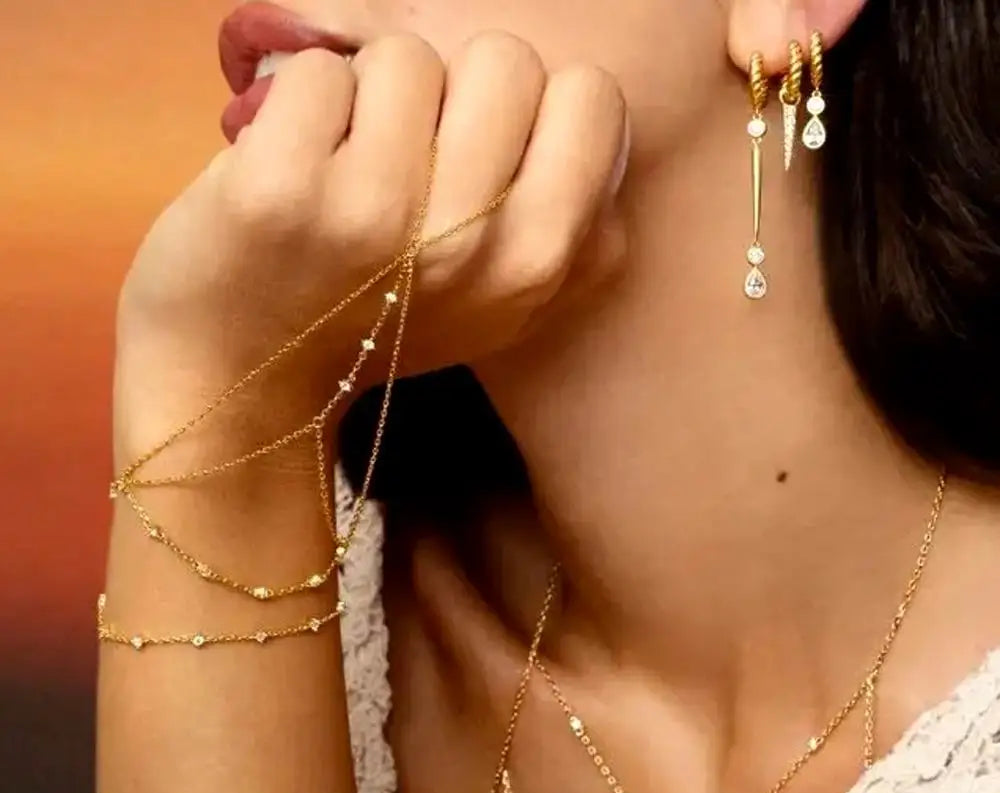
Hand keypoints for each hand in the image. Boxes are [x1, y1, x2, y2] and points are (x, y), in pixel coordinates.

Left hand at [115, 32, 628, 461]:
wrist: (253, 378)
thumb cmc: (382, 327)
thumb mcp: (501, 310)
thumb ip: (570, 237)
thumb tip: (599, 139)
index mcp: (534, 266)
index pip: (590, 99)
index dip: (534, 109)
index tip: (485, 155)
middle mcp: (467, 242)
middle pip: (504, 62)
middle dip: (455, 96)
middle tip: (410, 163)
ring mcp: (373, 213)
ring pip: (407, 58)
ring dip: (372, 101)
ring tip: (346, 172)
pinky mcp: (280, 187)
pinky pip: (318, 70)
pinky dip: (299, 107)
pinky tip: (294, 171)